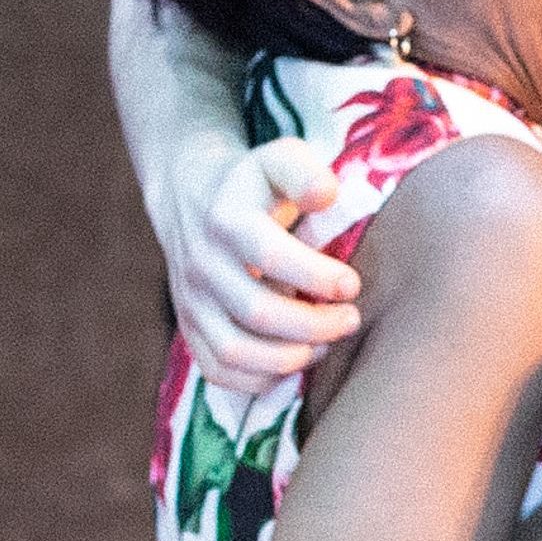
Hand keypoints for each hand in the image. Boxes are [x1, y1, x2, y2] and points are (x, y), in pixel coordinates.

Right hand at [167, 132, 355, 392]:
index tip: (352, 284)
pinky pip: (218, 370)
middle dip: (315, 325)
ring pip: (235, 351)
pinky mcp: (190, 326)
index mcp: (228, 220)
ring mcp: (193, 300)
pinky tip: (294, 362)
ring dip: (290, 358)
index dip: (316, 277)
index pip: (269, 255)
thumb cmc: (254, 184)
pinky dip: (260, 379)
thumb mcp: (278, 161)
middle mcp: (204, 264)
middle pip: (258, 312)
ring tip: (327, 346)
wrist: (189, 195)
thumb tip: (328, 194)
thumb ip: (304, 171)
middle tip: (350, 319)